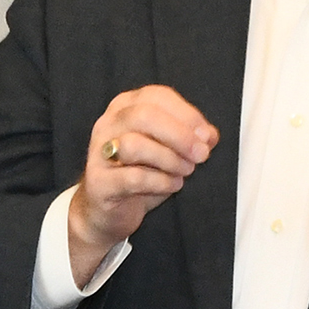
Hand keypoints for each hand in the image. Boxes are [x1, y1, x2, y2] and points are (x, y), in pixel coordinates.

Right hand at [68, 85, 217, 285]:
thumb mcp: (168, 151)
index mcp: (126, 107)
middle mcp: (109, 124)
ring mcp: (100, 153)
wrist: (109, 212)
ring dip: (169, 158)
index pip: (157, 96)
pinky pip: (132, 178)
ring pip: (135, 145)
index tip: (206, 135)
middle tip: (201, 154)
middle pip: (144, 115)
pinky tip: (172, 185)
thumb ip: (189, 138)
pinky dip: (160, 181)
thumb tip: (209, 136)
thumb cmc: (140, 174)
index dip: (186, 114)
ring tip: (186, 171)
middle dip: (180, 135)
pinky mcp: (99, 182)